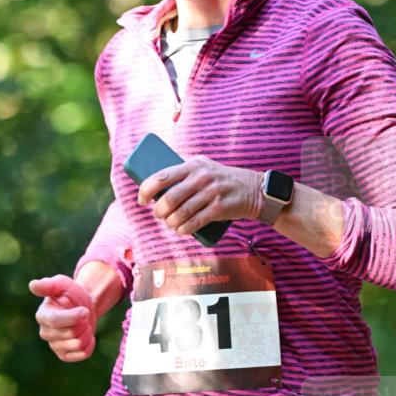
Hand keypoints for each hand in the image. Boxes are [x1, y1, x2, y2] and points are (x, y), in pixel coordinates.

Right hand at [28, 274, 95, 361]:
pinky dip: (90, 343)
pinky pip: (83, 353)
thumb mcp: (61, 284)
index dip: (73, 317)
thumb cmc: (69, 293)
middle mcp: (45, 332)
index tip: (85, 310)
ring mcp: (54, 345)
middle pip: (71, 333)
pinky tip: (86, 334)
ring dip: (87, 332)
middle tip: (82, 314)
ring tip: (83, 324)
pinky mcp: (64, 355)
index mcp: (42, 316)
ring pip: (78, 344)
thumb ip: (48, 285)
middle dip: (83, 322)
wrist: (82, 306)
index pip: (56, 321)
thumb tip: (32, 285)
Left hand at [138, 155, 261, 235]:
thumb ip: (184, 173)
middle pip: (169, 198)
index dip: (145, 190)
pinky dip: (183, 229)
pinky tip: (180, 230)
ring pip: (180, 213)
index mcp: (192, 165)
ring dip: (170, 223)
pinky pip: (194, 222)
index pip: (161, 176)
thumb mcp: (203, 168)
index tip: (141, 200)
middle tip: (158, 215)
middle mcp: (201, 177)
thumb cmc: (220, 180)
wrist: (253, 189)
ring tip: (170, 224)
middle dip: (159, 211)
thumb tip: (155, 188)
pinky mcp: (219, 208)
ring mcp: (211, 193)